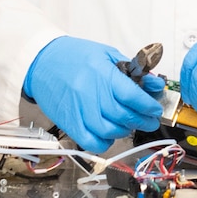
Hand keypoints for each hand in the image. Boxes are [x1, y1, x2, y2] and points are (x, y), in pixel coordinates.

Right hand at [23, 37, 164, 153]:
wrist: (42, 61)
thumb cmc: (74, 56)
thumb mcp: (106, 55)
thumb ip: (131, 71)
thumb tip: (154, 85)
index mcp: (101, 73)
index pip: (131, 95)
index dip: (147, 105)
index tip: (155, 109)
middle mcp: (89, 93)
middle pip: (123, 115)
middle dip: (142, 120)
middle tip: (149, 120)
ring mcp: (78, 110)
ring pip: (109, 131)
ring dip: (124, 131)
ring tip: (129, 125)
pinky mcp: (68, 123)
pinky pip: (90, 141)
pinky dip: (104, 142)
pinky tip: (110, 134)